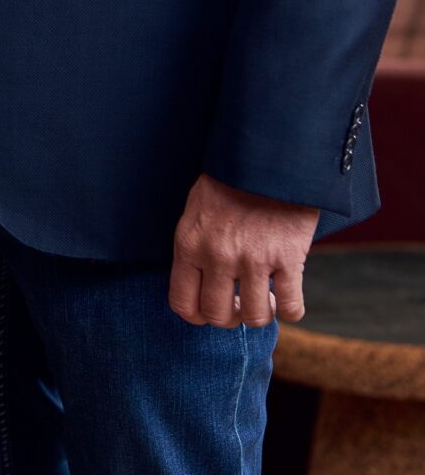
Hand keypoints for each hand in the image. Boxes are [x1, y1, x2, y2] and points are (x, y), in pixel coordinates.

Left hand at [168, 173, 318, 328]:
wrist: (267, 156)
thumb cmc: (229, 181)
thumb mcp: (196, 210)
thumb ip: (195, 248)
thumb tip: (200, 286)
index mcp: (189, 244)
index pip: (183, 303)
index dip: (198, 315)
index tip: (211, 309)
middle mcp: (217, 256)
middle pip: (218, 316)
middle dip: (230, 317)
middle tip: (241, 304)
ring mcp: (253, 259)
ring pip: (255, 317)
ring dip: (261, 314)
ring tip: (266, 299)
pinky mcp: (288, 258)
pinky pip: (292, 307)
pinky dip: (291, 309)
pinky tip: (288, 297)